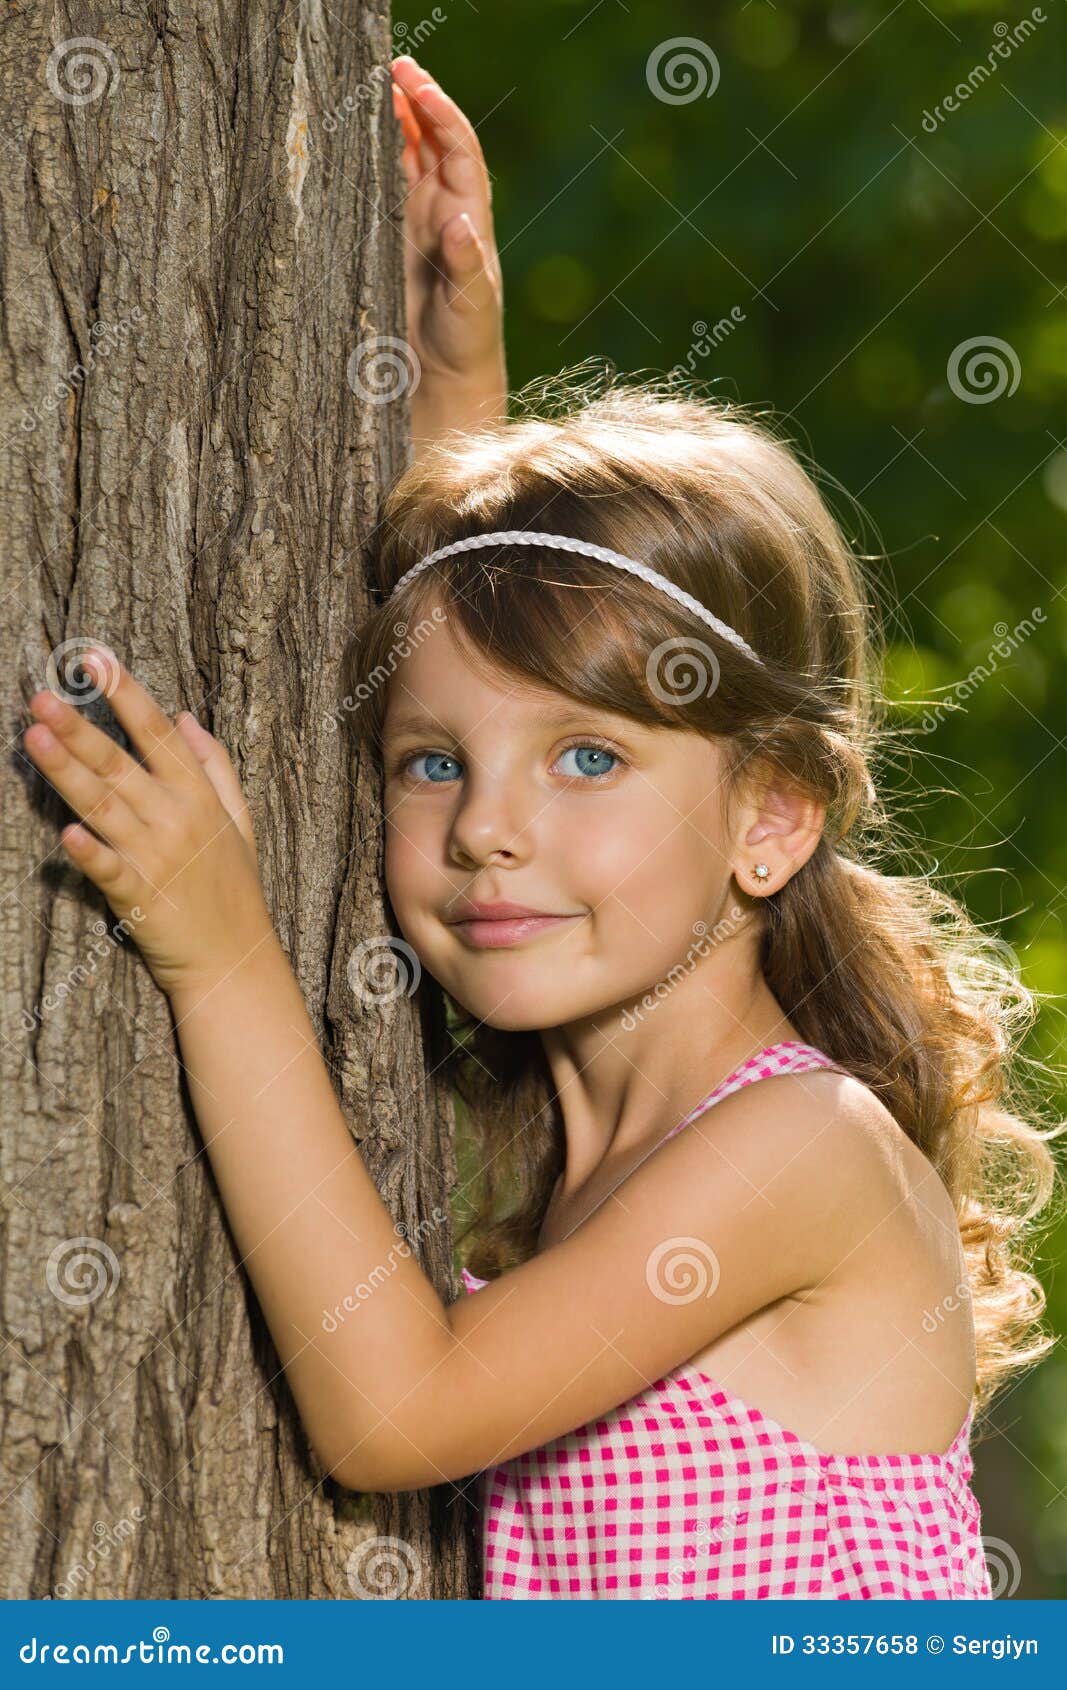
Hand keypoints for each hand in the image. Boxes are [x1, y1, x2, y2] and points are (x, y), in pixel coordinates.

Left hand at [22, 651, 276, 997]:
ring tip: (35, 738)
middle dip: (79, 727)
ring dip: (68, 771)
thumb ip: (215, 767)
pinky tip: (65, 833)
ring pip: (103, 806)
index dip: (126, 693)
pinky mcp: (139, 897)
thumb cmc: (234, 889)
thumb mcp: (239, 821)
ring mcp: (157, 858)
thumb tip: (187, 717)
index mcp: (198, 796)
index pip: (157, 733)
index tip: (97, 659)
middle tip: (41, 697)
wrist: (235, 959)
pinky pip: (109, 871)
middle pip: (120, 764)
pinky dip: (89, 853)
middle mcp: (176, 819)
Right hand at [391, 54, 505, 407]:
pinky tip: (358, 134)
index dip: (439, 110)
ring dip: (396, 119)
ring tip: (374, 84)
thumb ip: (467, 267)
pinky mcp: (396, 238)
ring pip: (410, 156)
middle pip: (435, 139)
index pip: (458, 148)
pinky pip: (387, 184)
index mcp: (470, 217)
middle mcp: (447, 211)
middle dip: (417, 100)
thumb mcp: (472, 308)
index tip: (414, 81)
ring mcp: (421, 222)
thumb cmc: (467, 344)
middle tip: (391, 64)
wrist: (448, 379)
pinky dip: (377, 154)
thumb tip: (460, 223)